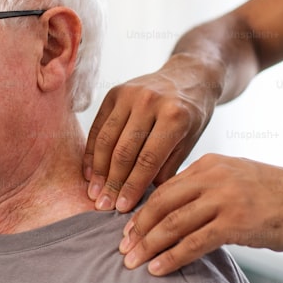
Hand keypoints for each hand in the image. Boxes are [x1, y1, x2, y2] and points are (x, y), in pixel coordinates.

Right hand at [84, 55, 221, 212]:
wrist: (190, 74)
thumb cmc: (193, 113)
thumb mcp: (191, 140)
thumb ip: (168, 167)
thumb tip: (145, 199)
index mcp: (175, 116)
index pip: (148, 159)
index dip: (133, 186)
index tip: (122, 208)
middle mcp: (150, 102)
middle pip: (124, 151)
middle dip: (112, 182)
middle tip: (103, 206)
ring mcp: (130, 94)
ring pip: (106, 139)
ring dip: (98, 170)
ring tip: (94, 193)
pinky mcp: (115, 92)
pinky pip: (98, 126)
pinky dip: (92, 151)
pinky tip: (89, 172)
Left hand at [119, 154, 282, 274]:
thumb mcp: (242, 181)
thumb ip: (210, 190)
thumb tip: (180, 213)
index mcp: (211, 163)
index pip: (164, 187)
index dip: (142, 210)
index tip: (126, 230)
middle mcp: (214, 175)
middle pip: (161, 204)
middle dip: (137, 229)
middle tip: (121, 250)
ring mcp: (225, 197)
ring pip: (172, 223)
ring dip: (148, 246)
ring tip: (132, 263)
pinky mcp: (236, 221)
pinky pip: (194, 242)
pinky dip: (172, 257)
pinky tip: (158, 269)